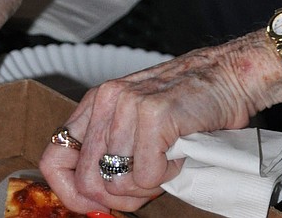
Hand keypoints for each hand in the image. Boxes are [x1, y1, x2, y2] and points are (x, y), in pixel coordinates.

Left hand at [39, 35, 271, 212]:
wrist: (228, 76)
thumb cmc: (186, 107)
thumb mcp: (135, 125)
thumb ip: (109, 154)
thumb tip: (90, 201)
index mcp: (95, 103)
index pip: (53, 158)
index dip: (69, 194)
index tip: (94, 206)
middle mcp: (105, 100)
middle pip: (87, 181)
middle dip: (118, 197)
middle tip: (147, 182)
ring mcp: (127, 104)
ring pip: (118, 183)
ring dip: (147, 183)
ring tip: (166, 159)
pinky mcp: (153, 113)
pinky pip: (147, 175)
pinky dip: (167, 174)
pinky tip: (178, 151)